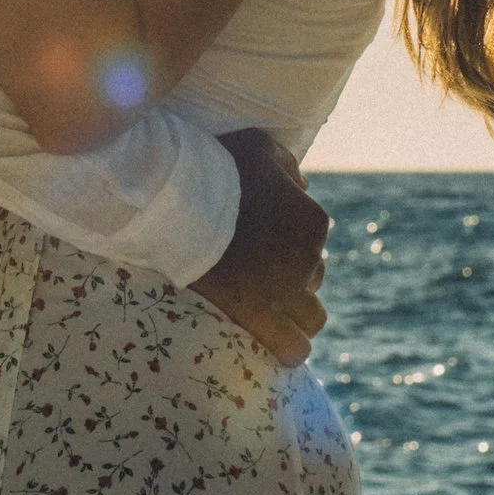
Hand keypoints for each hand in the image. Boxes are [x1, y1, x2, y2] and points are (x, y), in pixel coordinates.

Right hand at [186, 129, 330, 365]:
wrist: (179, 203)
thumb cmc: (215, 169)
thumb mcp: (258, 145)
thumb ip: (287, 164)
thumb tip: (304, 185)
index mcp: (313, 221)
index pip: (315, 240)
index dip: (289, 241)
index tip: (260, 238)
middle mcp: (310, 260)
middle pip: (314, 278)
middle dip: (292, 276)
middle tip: (256, 271)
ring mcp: (288, 293)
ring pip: (313, 317)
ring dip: (295, 312)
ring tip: (265, 306)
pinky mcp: (264, 319)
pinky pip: (296, 349)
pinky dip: (290, 346)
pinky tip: (275, 339)